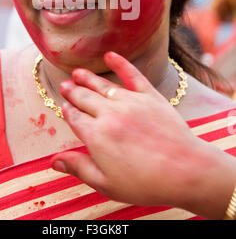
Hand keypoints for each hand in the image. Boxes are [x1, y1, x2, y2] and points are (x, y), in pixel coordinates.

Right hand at [51, 52, 235, 218]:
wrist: (184, 170)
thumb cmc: (145, 182)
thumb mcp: (106, 183)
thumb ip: (79, 168)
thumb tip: (54, 161)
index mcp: (96, 135)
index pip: (75, 117)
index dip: (67, 110)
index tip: (64, 106)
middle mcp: (109, 114)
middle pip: (84, 98)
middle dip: (72, 91)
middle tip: (65, 85)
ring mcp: (130, 102)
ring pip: (103, 85)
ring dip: (87, 78)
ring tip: (78, 72)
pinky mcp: (149, 96)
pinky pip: (132, 75)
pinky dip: (120, 63)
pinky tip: (110, 55)